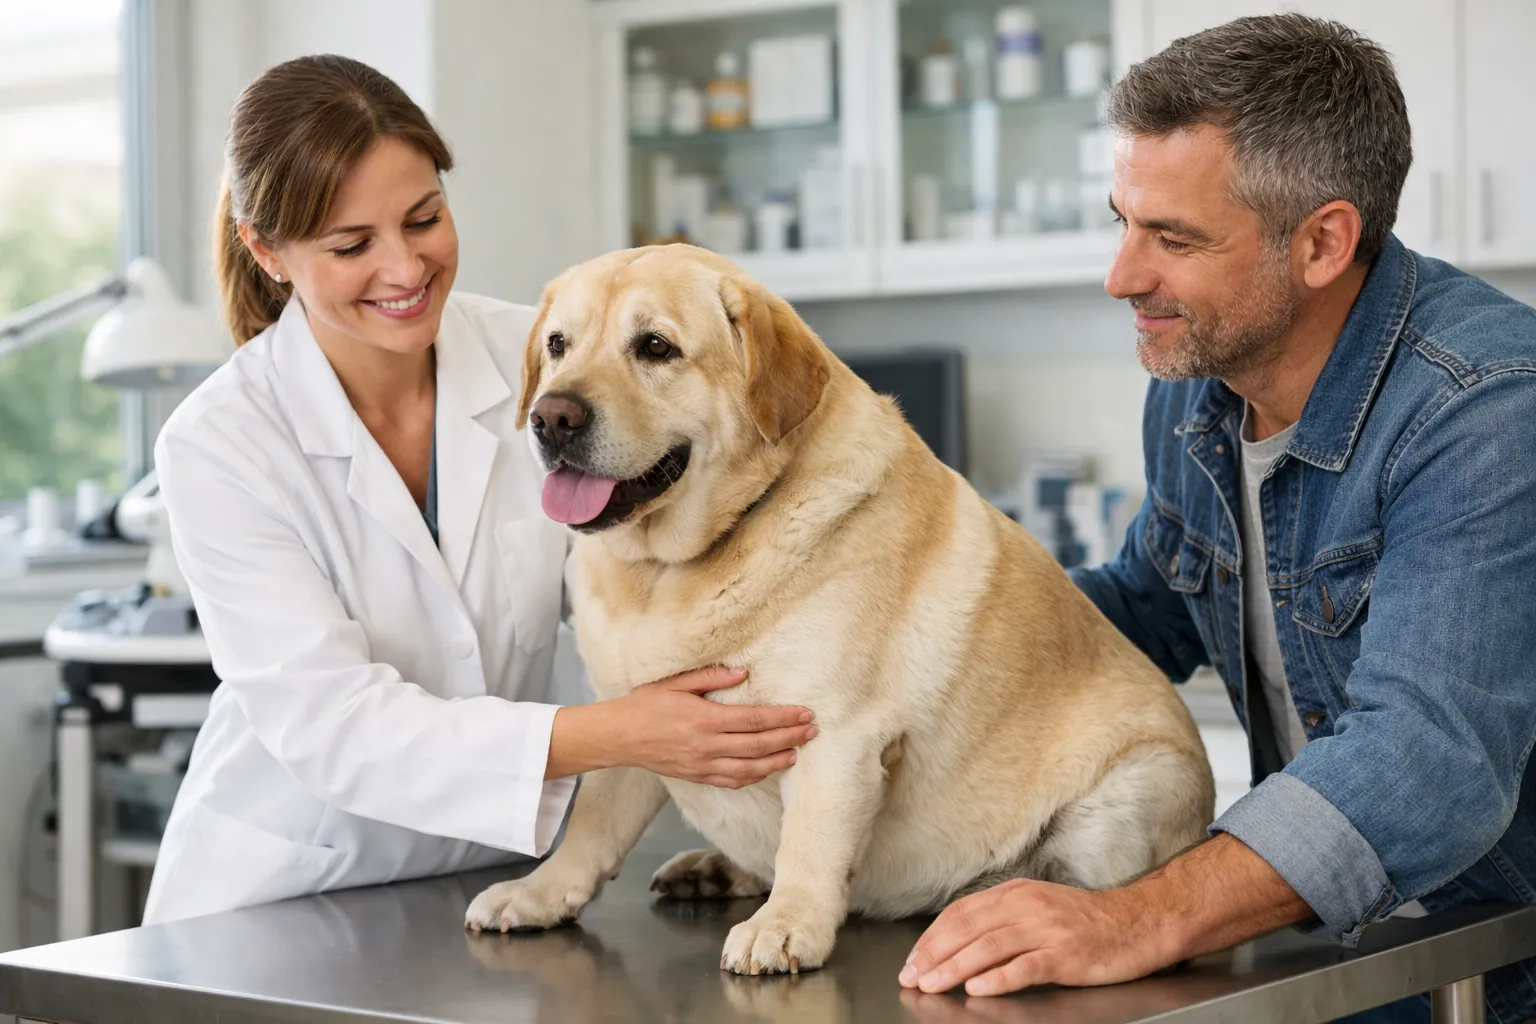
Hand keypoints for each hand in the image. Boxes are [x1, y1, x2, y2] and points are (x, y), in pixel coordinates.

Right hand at [548, 666, 815, 786]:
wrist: (617, 737)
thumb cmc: (644, 705)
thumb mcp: (675, 682)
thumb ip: (711, 678)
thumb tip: (744, 672)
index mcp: (703, 719)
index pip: (754, 720)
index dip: (783, 718)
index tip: (805, 714)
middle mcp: (706, 746)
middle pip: (759, 746)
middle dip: (789, 739)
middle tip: (812, 732)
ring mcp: (702, 765)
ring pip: (749, 769)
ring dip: (777, 762)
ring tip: (797, 753)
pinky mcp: (697, 777)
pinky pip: (732, 781)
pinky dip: (753, 777)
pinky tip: (767, 769)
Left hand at [897, 879, 1173, 996]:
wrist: (1137, 922)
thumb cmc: (1086, 922)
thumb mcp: (1038, 908)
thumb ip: (1002, 919)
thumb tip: (959, 940)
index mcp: (1015, 894)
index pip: (961, 913)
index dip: (932, 937)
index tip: (913, 959)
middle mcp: (1026, 907)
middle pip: (968, 929)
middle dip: (934, 954)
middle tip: (912, 976)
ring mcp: (1046, 930)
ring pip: (989, 947)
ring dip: (955, 967)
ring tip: (933, 984)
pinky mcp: (1065, 954)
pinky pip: (1024, 967)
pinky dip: (997, 978)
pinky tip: (978, 989)